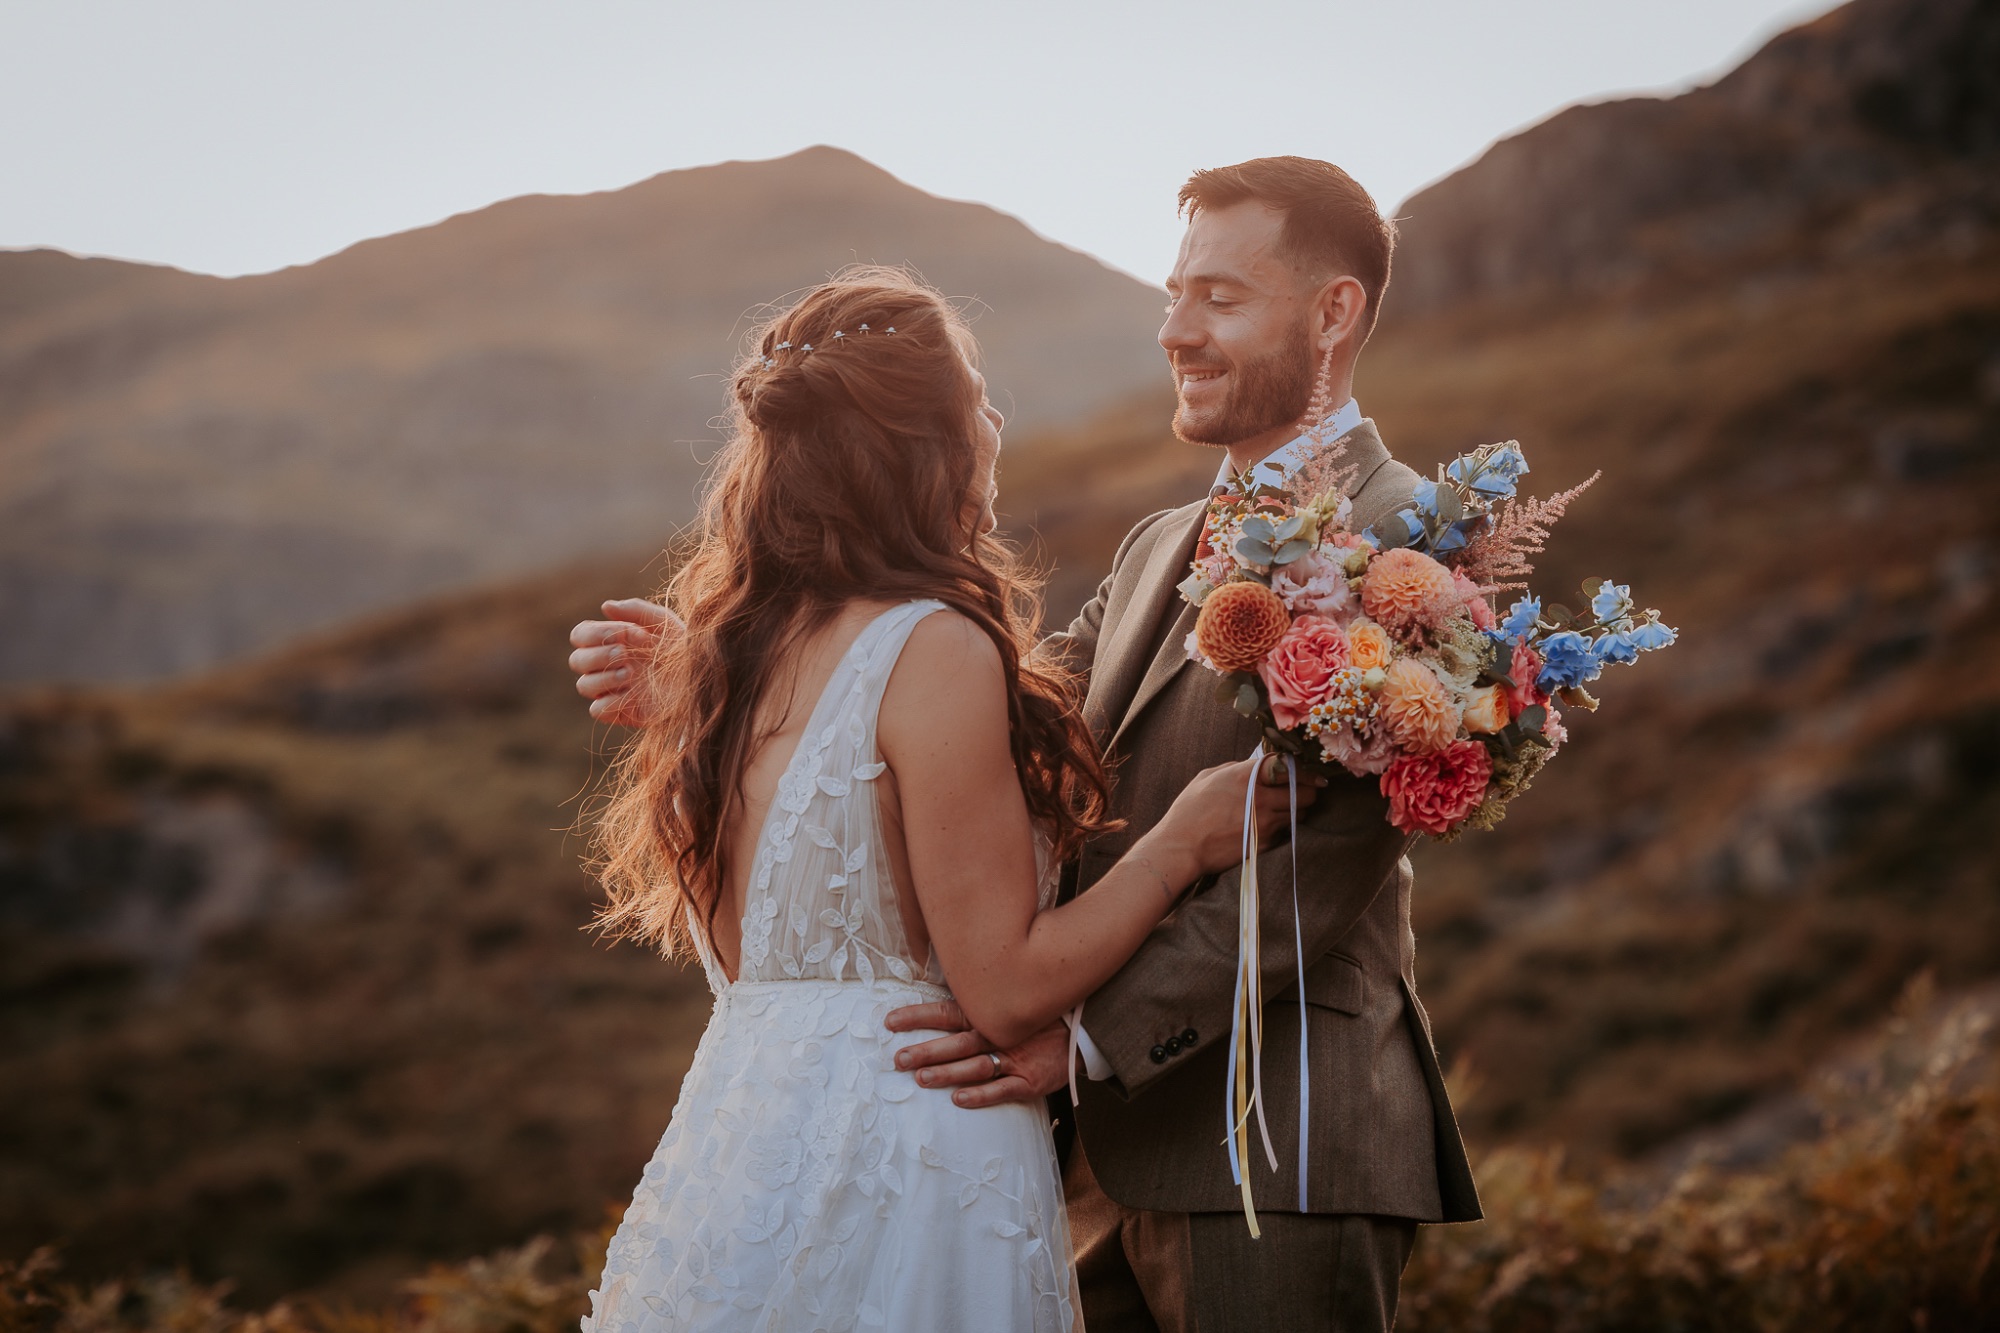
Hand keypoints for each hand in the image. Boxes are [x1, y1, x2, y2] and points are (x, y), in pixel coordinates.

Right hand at [568, 599, 678, 726]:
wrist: (706, 679)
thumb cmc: (684, 648)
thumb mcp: (665, 623)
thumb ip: (636, 610)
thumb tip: (604, 607)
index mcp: (613, 642)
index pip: (580, 635)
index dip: (595, 633)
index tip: (628, 633)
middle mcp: (608, 666)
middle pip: (577, 661)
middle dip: (598, 655)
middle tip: (624, 654)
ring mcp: (614, 690)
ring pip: (583, 685)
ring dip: (604, 677)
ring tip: (631, 673)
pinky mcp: (623, 712)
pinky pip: (597, 710)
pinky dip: (611, 701)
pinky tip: (633, 694)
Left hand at [885, 1000, 1070, 1108]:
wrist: (1082, 1035)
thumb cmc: (1034, 1021)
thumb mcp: (1005, 1008)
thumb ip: (973, 1010)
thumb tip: (932, 1008)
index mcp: (988, 1016)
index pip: (947, 1013)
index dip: (918, 1017)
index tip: (889, 1022)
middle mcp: (998, 1035)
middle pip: (956, 1042)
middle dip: (926, 1051)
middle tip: (898, 1059)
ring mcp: (1014, 1059)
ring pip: (975, 1066)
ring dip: (947, 1072)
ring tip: (921, 1079)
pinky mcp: (1030, 1082)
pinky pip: (1002, 1089)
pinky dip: (981, 1095)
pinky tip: (959, 1099)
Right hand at [1152, 754, 1324, 877]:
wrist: (1183, 847)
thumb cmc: (1190, 810)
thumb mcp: (1208, 777)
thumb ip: (1235, 768)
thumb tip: (1253, 767)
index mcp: (1247, 775)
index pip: (1290, 767)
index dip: (1306, 771)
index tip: (1314, 776)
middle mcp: (1262, 797)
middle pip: (1305, 794)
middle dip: (1307, 792)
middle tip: (1304, 792)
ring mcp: (1266, 822)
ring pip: (1299, 814)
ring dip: (1295, 810)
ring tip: (1282, 809)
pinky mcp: (1265, 843)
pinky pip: (1284, 832)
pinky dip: (1280, 828)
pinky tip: (1266, 826)